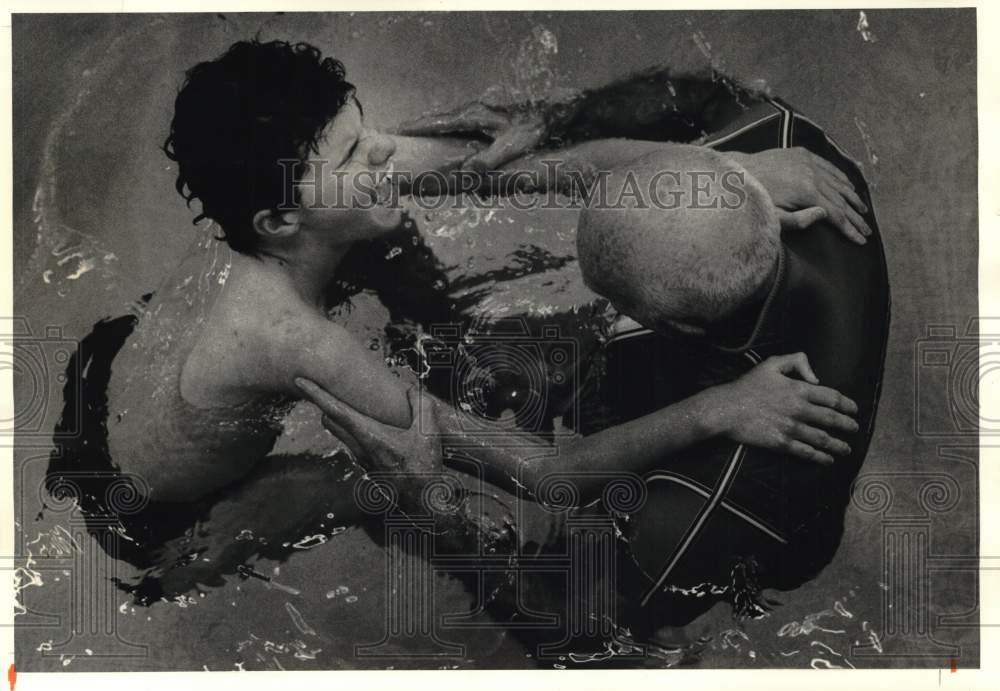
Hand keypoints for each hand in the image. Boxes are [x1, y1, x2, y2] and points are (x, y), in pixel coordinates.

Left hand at [295, 378, 441, 473]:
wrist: (424, 499)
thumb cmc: (426, 466)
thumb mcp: (429, 432)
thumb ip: (420, 404)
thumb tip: (409, 387)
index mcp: (371, 437)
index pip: (337, 411)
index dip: (317, 394)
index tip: (300, 381)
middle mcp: (360, 448)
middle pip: (330, 421)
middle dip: (322, 403)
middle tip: (317, 387)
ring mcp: (361, 459)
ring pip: (338, 433)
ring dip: (337, 417)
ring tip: (342, 402)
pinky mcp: (366, 466)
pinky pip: (350, 442)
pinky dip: (350, 429)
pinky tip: (365, 425)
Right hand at [396, 89, 578, 171]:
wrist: (551, 110)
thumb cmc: (532, 127)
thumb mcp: (511, 146)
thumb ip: (488, 159)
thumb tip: (466, 173)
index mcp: (473, 115)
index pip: (437, 121)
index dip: (416, 127)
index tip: (397, 130)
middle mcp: (472, 109)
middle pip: (437, 118)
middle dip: (416, 125)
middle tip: (395, 132)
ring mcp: (478, 109)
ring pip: (446, 118)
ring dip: (429, 125)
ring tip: (411, 134)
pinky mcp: (486, 113)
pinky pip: (457, 121)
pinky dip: (443, 126)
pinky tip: (442, 134)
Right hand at [702, 353, 859, 464]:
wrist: (726, 409)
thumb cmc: (747, 386)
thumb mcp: (771, 364)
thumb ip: (797, 362)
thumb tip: (816, 377)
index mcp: (798, 389)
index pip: (831, 397)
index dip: (846, 404)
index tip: (853, 409)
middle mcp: (798, 409)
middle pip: (831, 419)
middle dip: (847, 425)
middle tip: (854, 429)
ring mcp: (791, 427)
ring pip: (822, 438)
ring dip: (838, 445)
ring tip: (846, 449)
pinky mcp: (781, 442)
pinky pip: (806, 451)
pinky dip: (820, 457)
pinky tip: (827, 460)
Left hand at [728, 148, 871, 244]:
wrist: (735, 173)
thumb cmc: (752, 201)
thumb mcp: (772, 218)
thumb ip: (799, 221)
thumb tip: (825, 216)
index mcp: (806, 192)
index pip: (836, 214)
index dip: (849, 228)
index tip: (860, 239)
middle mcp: (812, 174)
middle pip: (840, 198)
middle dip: (855, 216)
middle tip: (867, 229)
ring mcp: (807, 162)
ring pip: (837, 181)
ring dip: (852, 196)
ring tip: (862, 210)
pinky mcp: (801, 153)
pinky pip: (827, 165)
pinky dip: (841, 176)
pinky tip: (849, 185)